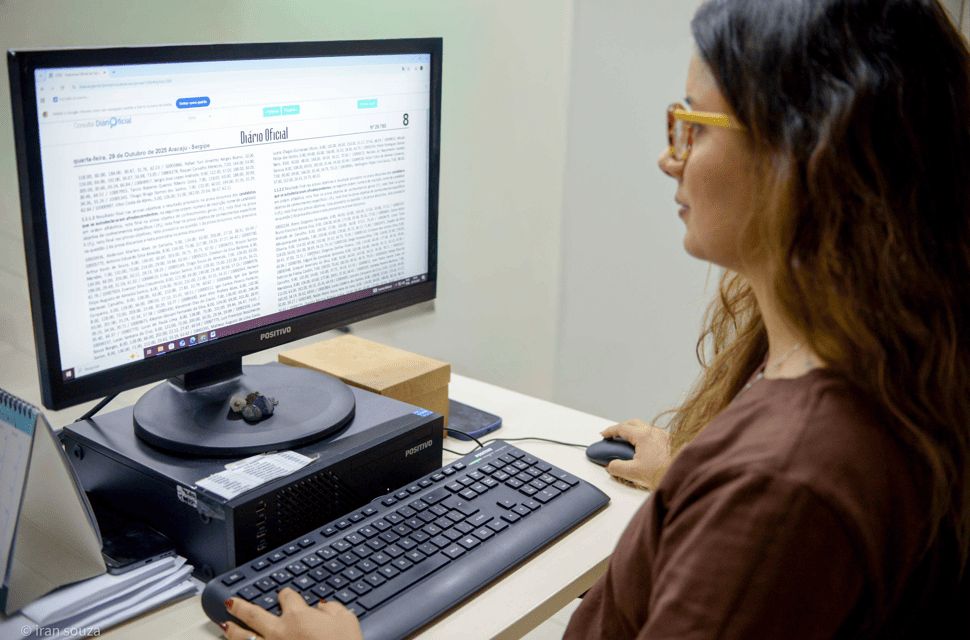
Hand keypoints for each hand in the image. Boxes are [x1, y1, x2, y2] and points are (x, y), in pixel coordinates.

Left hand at [221, 589, 362, 639]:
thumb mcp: (346, 620)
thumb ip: (332, 609)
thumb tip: (324, 606)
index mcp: (297, 615)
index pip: (286, 596)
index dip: (286, 594)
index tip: (285, 595)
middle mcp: (279, 631)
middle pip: (253, 614)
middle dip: (241, 606)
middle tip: (232, 602)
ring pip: (244, 637)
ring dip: (233, 630)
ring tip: (225, 625)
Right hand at [600, 419, 671, 490]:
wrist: (683, 477)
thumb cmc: (662, 474)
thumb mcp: (633, 473)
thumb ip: (617, 467)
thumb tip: (611, 466)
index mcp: (644, 435)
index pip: (622, 428)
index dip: (610, 431)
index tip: (604, 435)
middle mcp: (655, 432)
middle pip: (633, 423)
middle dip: (622, 428)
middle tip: (614, 437)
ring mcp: (664, 436)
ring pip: (644, 427)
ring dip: (634, 432)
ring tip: (627, 444)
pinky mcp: (670, 442)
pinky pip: (653, 434)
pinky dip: (644, 437)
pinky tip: (642, 449)